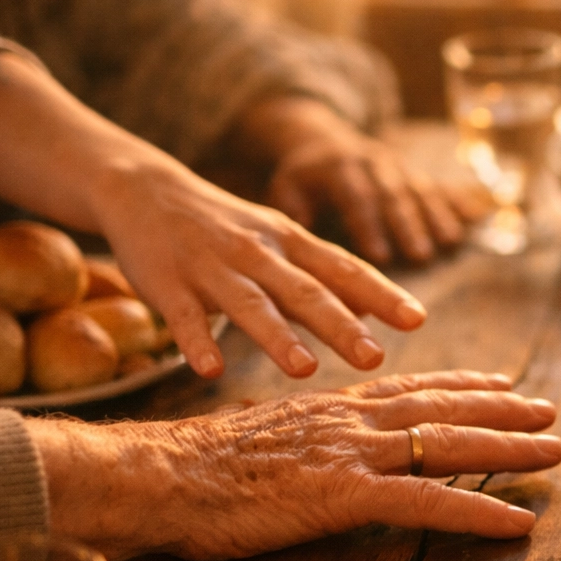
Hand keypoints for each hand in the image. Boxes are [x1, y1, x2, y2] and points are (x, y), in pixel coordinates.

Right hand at [33, 371, 560, 559]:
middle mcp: (350, 419)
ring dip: (510, 451)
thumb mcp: (258, 440)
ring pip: (450, 446)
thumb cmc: (193, 469)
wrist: (156, 477)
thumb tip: (311, 448)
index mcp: (330, 406)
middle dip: (504, 410)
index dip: (464, 385)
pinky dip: (480, 512)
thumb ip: (299, 439)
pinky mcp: (345, 496)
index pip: (412, 388)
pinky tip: (517, 523)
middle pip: (445, 409)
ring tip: (555, 453)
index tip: (503, 383)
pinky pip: (428, 504)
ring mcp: (351, 455)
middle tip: (550, 412)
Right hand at [91, 157, 426, 379]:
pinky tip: (210, 370)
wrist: (143, 189)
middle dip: (340, 325)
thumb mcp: (281, 243)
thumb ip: (325, 279)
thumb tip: (377, 310)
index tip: (416, 319)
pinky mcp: (167, 283)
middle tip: (374, 358)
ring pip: (250, 304)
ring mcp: (211, 268)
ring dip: (277, 337)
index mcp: (290, 243)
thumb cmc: (225, 227)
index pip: (343, 269)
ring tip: (304, 370)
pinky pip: (183, 317)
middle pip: (305, 291)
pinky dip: (197, 342)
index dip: (381, 293)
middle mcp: (257, 253)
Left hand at [243, 96, 480, 264]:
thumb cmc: (303, 178)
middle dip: (409, 225)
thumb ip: (293, 212)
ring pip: (422, 190)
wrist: (324, 139)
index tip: (380, 256)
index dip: (368, 225)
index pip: (355, 196)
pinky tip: (482, 217)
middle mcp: (374, 161)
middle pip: (394, 194)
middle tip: (421, 256)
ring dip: (438, 216)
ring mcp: (400, 166)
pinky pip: (442, 185)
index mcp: (339, 167)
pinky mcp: (417, 173)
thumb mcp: (285, 188)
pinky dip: (462, 201)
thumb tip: (301, 240)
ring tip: (451, 242)